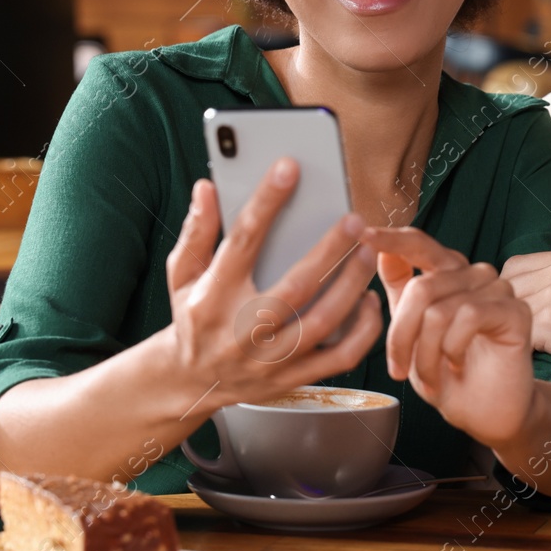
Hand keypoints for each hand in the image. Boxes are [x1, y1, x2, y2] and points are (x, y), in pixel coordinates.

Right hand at [162, 159, 382, 420]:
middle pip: (295, 287)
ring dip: (351, 285)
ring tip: (368, 252)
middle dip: (330, 250)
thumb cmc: (194, 317)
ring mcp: (270, 359)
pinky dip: (362, 330)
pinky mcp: (292, 378)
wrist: (191, 381)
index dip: (266, 202)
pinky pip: (340, 358)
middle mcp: (241, 330)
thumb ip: (197, 231)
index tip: (289, 168)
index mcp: (213, 297)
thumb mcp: (182, 274)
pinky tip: (368, 301)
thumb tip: (208, 188)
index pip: (242, 242)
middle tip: (354, 219)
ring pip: (323, 322)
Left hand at [363, 227, 534, 448]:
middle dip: (402, 337)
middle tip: (398, 369)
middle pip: (421, 288)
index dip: (390, 238)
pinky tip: (458, 365)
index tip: (363, 233)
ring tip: (430, 377)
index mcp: (447, 273)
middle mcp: (473, 274)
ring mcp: (497, 289)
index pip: (418, 244)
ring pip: (439, 310)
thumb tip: (381, 252)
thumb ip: (399, 290)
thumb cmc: (447, 374)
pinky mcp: (515, 311)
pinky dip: (453, 350)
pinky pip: (468, 318)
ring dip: (426, 354)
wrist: (484, 413)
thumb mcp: (411, 332)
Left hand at [501, 235, 550, 374]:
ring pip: (509, 309)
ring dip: (515, 327)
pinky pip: (518, 332)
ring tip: (529, 345)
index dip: (517, 290)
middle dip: (510, 308)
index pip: (516, 266)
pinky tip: (537, 355)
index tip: (526, 311)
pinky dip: (523, 345)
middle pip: (506, 286)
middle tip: (522, 330)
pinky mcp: (549, 324)